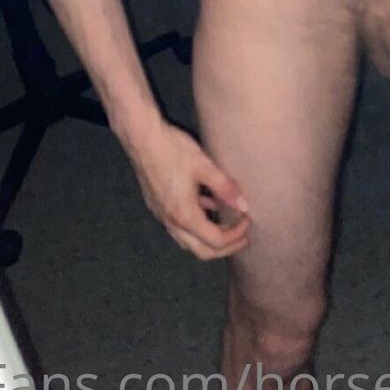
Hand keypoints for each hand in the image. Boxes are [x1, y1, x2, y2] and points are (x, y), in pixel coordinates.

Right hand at [129, 120, 249, 259]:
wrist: (142, 138)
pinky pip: (179, 226)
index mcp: (185, 216)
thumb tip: (244, 206)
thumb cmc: (174, 150)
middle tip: (242, 236)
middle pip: (201, 251)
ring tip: (227, 225)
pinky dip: (196, 224)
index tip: (247, 219)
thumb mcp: (204, 166)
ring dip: (209, 238)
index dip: (236, 235)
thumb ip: (225, 188)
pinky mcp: (157, 205)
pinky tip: (207, 205)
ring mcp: (162, 215)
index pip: (216, 241)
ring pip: (188, 241)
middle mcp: (171, 222)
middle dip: (225, 248)